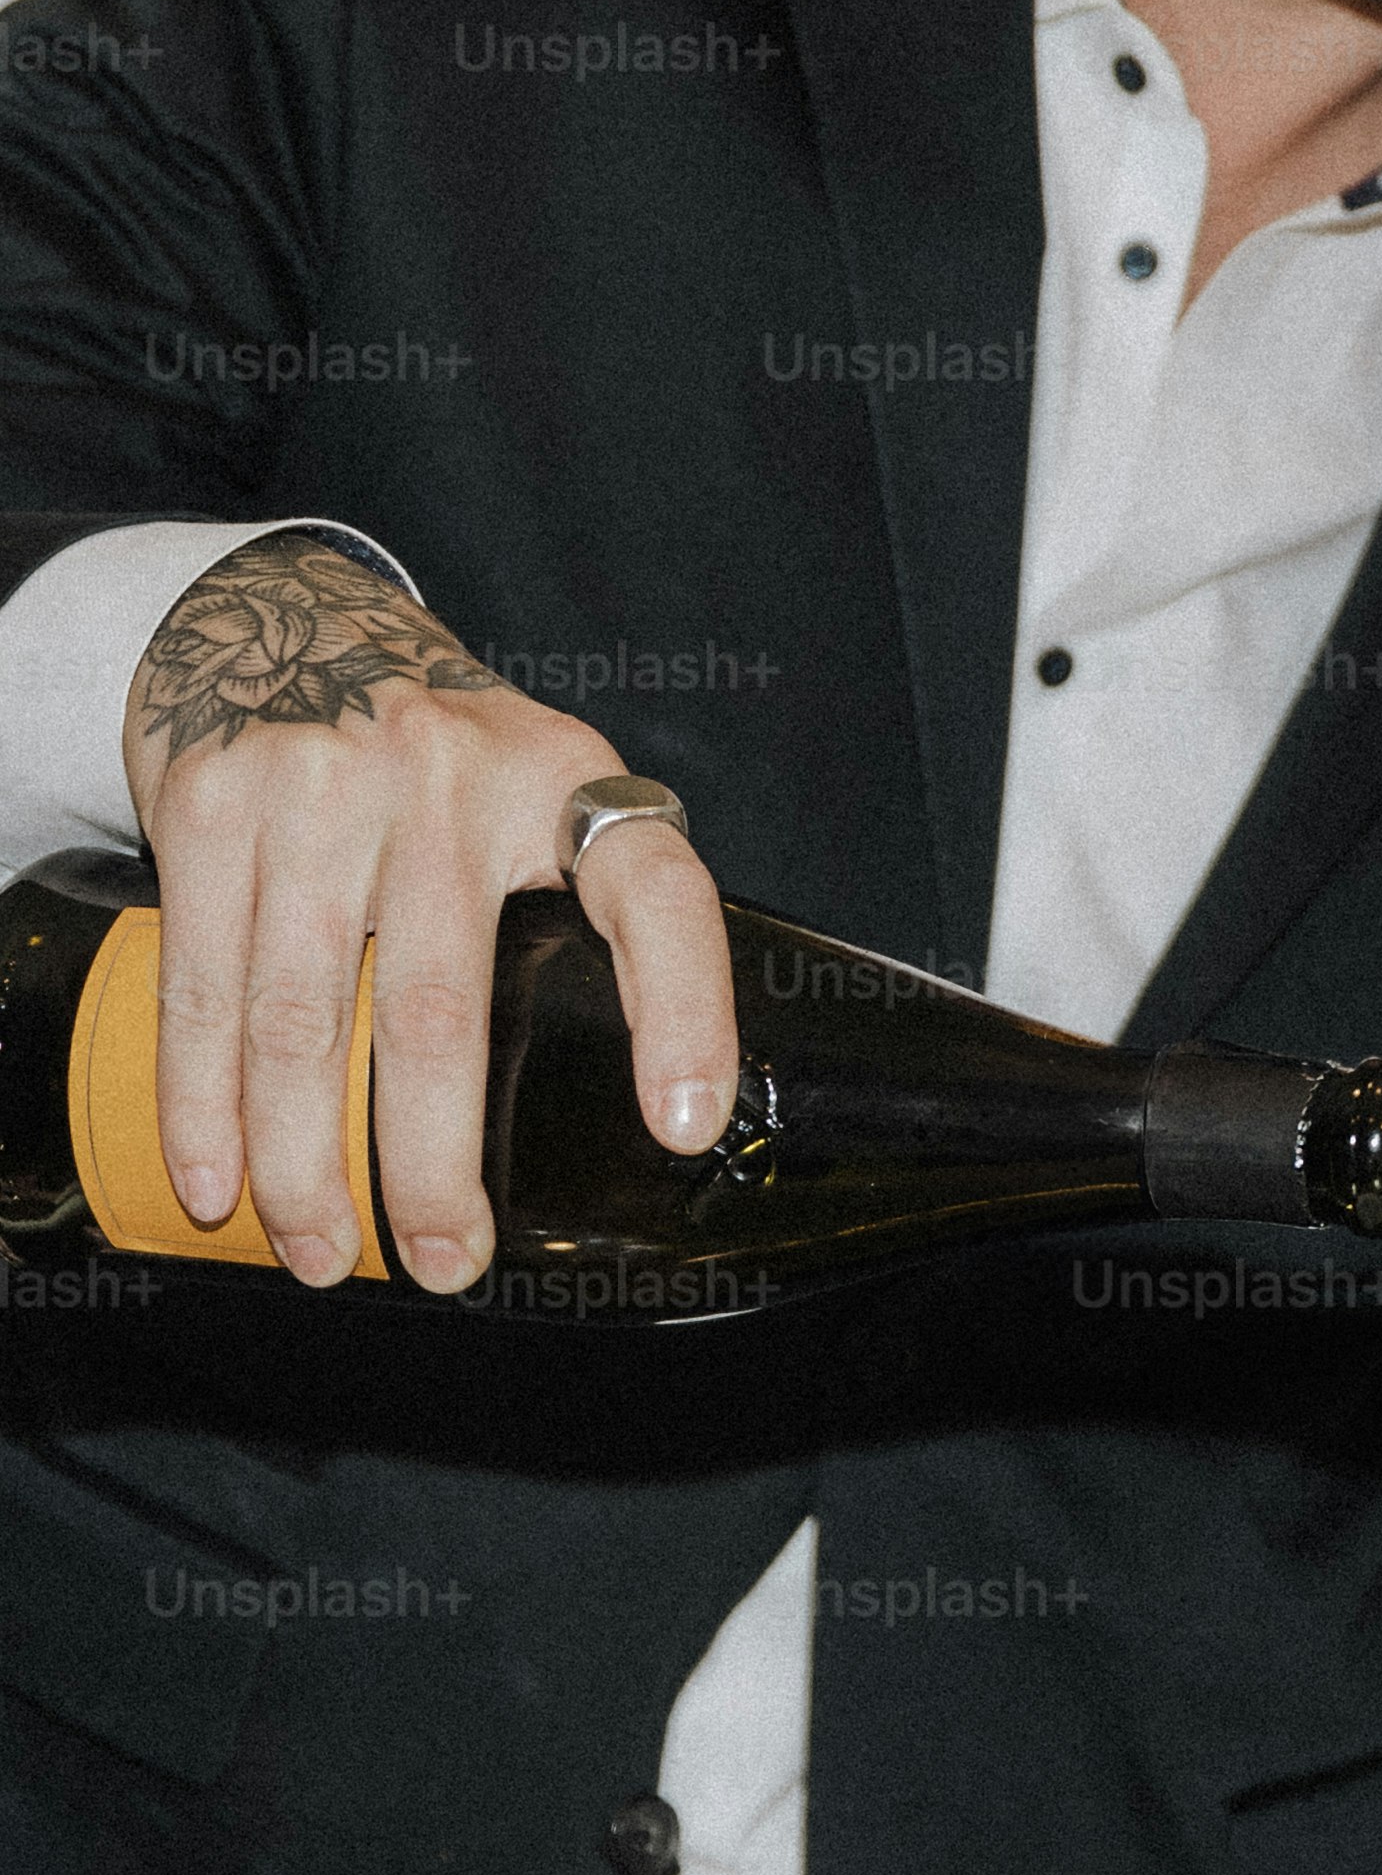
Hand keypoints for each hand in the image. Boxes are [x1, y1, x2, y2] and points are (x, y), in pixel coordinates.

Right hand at [123, 533, 737, 1290]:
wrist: (281, 611)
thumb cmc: (441, 748)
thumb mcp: (541, 780)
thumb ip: (587, 897)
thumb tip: (659, 1096)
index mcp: (561, 780)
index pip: (655, 897)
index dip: (684, 1016)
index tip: (685, 1130)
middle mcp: (444, 776)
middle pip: (440, 1015)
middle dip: (431, 1167)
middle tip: (445, 1263)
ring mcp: (316, 787)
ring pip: (305, 1021)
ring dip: (304, 1164)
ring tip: (323, 1253)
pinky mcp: (209, 805)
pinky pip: (203, 986)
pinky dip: (203, 1102)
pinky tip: (216, 1181)